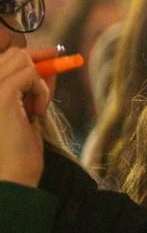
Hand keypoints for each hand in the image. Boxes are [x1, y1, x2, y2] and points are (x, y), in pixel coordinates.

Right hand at [0, 49, 50, 186]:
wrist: (11, 179)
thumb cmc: (18, 153)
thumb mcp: (27, 113)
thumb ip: (32, 88)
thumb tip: (50, 63)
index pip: (3, 59)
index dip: (29, 54)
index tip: (52, 53)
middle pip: (11, 54)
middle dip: (38, 61)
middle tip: (54, 74)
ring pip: (20, 60)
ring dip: (39, 81)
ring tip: (37, 108)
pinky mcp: (0, 95)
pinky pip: (29, 74)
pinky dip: (41, 89)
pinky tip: (38, 112)